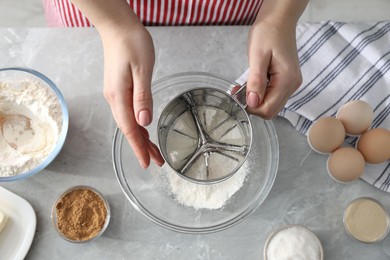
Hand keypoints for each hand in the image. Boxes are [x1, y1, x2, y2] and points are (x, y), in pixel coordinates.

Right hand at [100, 23, 163, 167]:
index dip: (139, 148)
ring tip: (154, 151)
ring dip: (141, 138)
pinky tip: (144, 130)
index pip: (130, 129)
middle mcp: (114, 99)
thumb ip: (142, 97)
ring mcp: (115, 95)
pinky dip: (138, 126)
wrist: (117, 27)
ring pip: (129, 123)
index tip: (147, 163)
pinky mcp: (119, 90)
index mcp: (119, 97)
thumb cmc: (131, 44)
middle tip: (157, 161)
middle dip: (143, 147)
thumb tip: (144, 122)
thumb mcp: (142, 70)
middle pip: (129, 129)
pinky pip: (129, 114)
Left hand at [245, 0, 307, 118]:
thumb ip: (255, 81)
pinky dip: (262, 93)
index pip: (268, 109)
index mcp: (286, 81)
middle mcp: (293, 85)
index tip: (238, 96)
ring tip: (245, 85)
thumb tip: (252, 102)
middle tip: (239, 92)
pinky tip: (254, 83)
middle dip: (253, 105)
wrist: (279, 20)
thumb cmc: (268, 33)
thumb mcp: (257, 56)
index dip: (251, 108)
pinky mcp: (288, 80)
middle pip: (271, 111)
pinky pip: (274, 95)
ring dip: (257, 100)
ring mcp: (292, 83)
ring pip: (272, 105)